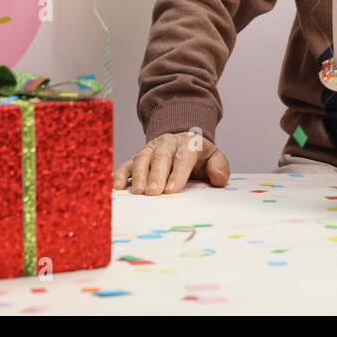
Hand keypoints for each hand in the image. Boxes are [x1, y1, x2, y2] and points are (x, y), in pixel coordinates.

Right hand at [112, 131, 230, 195]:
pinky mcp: (136, 158)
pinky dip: (120, 176)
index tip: (172, 189)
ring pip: (142, 159)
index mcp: (188, 143)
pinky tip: (117, 188)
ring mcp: (150, 149)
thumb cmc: (198, 156)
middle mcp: (167, 143)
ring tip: (138, 193)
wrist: (182, 142)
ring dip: (139, 176)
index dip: (177, 173)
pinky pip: (126, 165)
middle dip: (156, 175)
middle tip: (154, 193)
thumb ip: (220, 167)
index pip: (184, 156)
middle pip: (161, 157)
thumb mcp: (214, 157)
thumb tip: (219, 179)